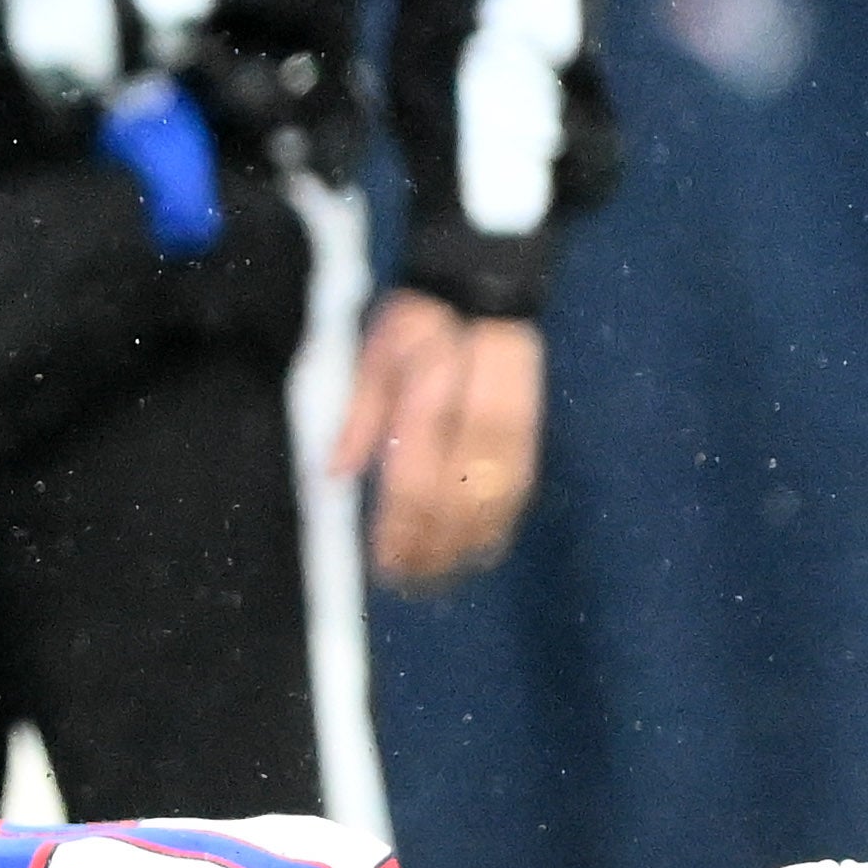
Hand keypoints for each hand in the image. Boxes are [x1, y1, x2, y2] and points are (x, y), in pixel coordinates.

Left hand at [328, 296, 541, 589]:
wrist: (484, 283)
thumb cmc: (418, 321)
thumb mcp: (374, 353)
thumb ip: (358, 415)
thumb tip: (333, 474)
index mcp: (428, 401)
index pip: (414, 483)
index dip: (402, 530)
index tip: (386, 563)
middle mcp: (473, 421)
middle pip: (456, 502)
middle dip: (433, 549)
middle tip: (409, 584)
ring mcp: (511, 428)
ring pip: (494, 502)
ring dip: (466, 546)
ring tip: (440, 578)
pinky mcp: (533, 430)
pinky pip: (522, 487)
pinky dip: (503, 523)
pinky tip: (484, 550)